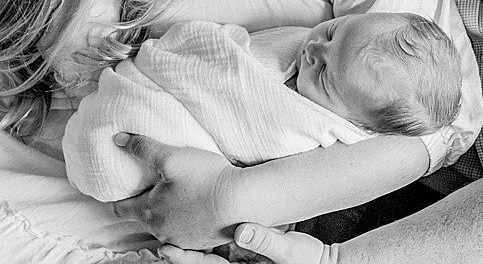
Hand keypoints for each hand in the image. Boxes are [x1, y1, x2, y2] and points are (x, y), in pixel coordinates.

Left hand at [114, 133, 239, 249]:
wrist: (238, 202)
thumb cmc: (204, 178)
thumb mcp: (172, 157)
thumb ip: (143, 148)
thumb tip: (117, 140)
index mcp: (148, 211)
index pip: (120, 209)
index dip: (116, 199)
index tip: (116, 192)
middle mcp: (160, 230)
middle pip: (142, 218)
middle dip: (142, 204)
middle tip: (148, 188)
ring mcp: (179, 240)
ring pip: (163, 227)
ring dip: (164, 213)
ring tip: (173, 196)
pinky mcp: (198, 243)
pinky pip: (183, 233)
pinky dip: (183, 222)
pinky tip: (193, 208)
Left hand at [161, 228, 333, 263]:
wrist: (322, 262)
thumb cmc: (305, 259)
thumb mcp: (287, 249)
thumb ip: (264, 241)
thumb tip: (241, 232)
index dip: (184, 257)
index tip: (165, 249)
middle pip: (202, 260)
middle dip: (181, 252)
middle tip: (159, 241)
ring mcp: (243, 260)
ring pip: (211, 252)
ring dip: (193, 243)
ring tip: (174, 230)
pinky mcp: (250, 253)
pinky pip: (226, 246)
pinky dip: (212, 238)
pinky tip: (205, 223)